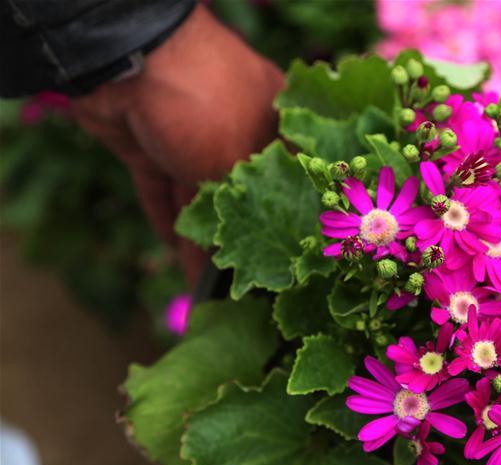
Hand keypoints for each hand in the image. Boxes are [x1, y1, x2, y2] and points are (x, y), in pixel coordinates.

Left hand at [71, 5, 283, 284]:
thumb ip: (250, 206)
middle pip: (241, 190)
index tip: (290, 253)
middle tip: (249, 277)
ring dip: (201, 236)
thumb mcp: (240, 162)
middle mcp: (237, 123)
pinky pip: (161, 189)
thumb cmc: (206, 104)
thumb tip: (266, 247)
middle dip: (240, 233)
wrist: (128, 64)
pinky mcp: (148, 143)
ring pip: (199, 195)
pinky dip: (168, 218)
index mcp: (274, 117)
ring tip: (210, 282)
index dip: (289, 214)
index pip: (290, 173)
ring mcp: (189, 132)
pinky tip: (175, 253)